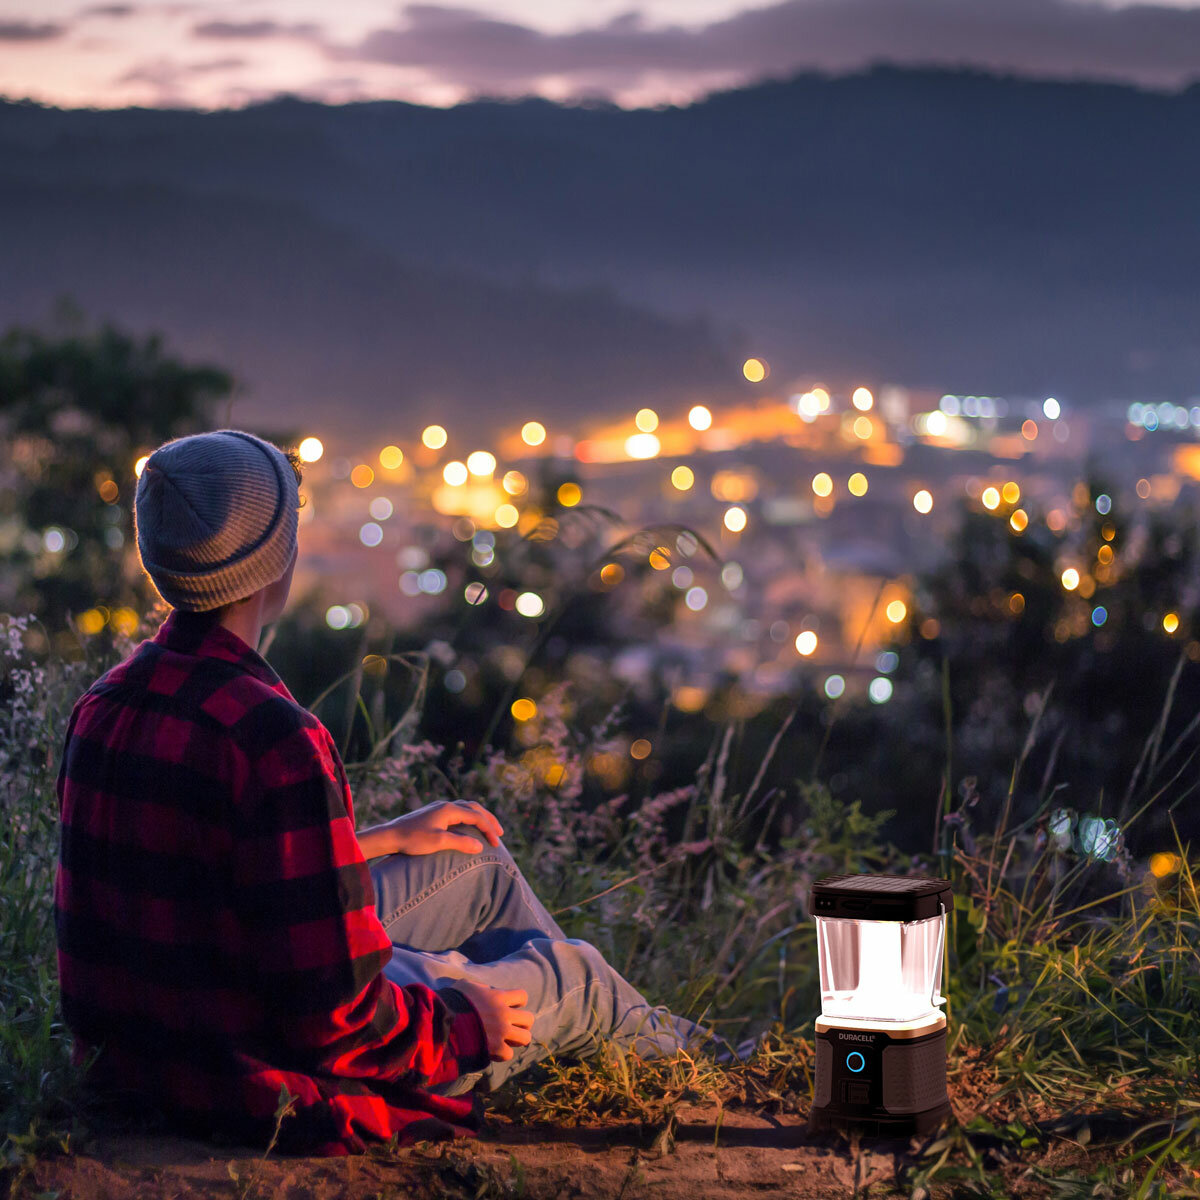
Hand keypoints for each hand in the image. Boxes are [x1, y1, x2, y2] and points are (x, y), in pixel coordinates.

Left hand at [386, 800, 503, 855]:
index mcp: (449, 809)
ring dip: (479, 817)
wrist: (389, 835)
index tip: (496, 843)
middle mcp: (446, 805)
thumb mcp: (438, 842)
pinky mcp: (433, 814)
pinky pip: (457, 812)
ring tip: (488, 828)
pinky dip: (469, 818)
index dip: (489, 829)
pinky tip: (467, 826)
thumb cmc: (413, 840)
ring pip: (465, 808)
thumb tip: (480, 846)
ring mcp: (438, 808)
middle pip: (474, 808)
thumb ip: (460, 843)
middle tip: (500, 832)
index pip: (476, 817)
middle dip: (488, 819)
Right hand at [454, 980, 533, 1061]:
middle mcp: (504, 1014)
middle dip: (521, 1023)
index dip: (518, 1002)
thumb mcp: (466, 986)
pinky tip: (492, 1050)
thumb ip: (481, 988)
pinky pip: (508, 1054)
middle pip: (529, 1019)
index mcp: (498, 997)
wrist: (442, 1023)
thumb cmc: (451, 1002)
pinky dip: (501, 1054)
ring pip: (526, 1038)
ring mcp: (501, 1032)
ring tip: (506, 1040)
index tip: (510, 1007)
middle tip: (510, 1026)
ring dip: (516, 1040)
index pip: (522, 996)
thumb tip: (486, 990)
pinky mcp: (495, 1048)